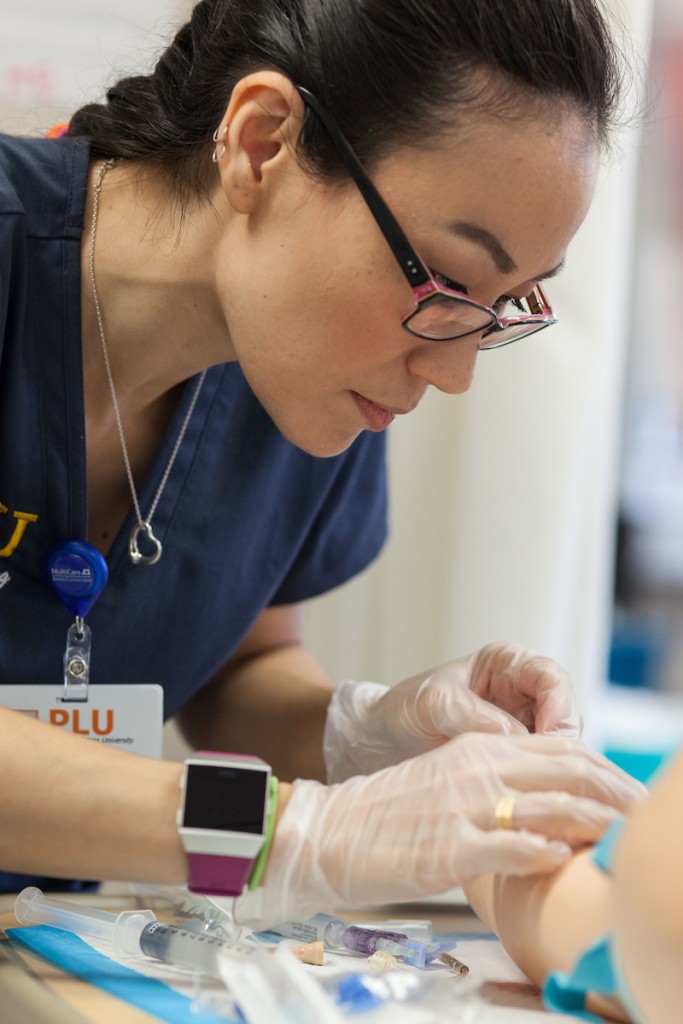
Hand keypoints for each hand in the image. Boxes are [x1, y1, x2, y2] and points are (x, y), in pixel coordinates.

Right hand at [236, 732, 644, 928]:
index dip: (601, 767)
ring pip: (549, 805)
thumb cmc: (385, 813)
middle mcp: (476, 769)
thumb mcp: (444, 781)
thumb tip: (540, 802)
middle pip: (566, 771)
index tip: (623, 788)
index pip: (557, 747)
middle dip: (610, 792)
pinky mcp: (450, 846)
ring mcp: (465, 807)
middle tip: (635, 812)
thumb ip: (492, 783)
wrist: (327, 830)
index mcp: (475, 749)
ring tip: (616, 836)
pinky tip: (561, 857)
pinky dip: (545, 850)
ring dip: (592, 821)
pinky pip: (512, 845)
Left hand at [324, 642, 580, 781]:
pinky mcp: (519, 761)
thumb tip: (515, 735)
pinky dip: (544, 791)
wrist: (381, 742)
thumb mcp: (433, 703)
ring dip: (559, 776)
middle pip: (568, 718)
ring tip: (550, 802)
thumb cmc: (405, 709)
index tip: (551, 739)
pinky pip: (544, 775)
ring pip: (563, 752)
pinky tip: (537, 813)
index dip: (559, 708)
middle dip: (568, 750)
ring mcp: (525, 727)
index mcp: (507, 664)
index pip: (552, 679)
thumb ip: (472, 714)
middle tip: (560, 782)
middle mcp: (524, 693)